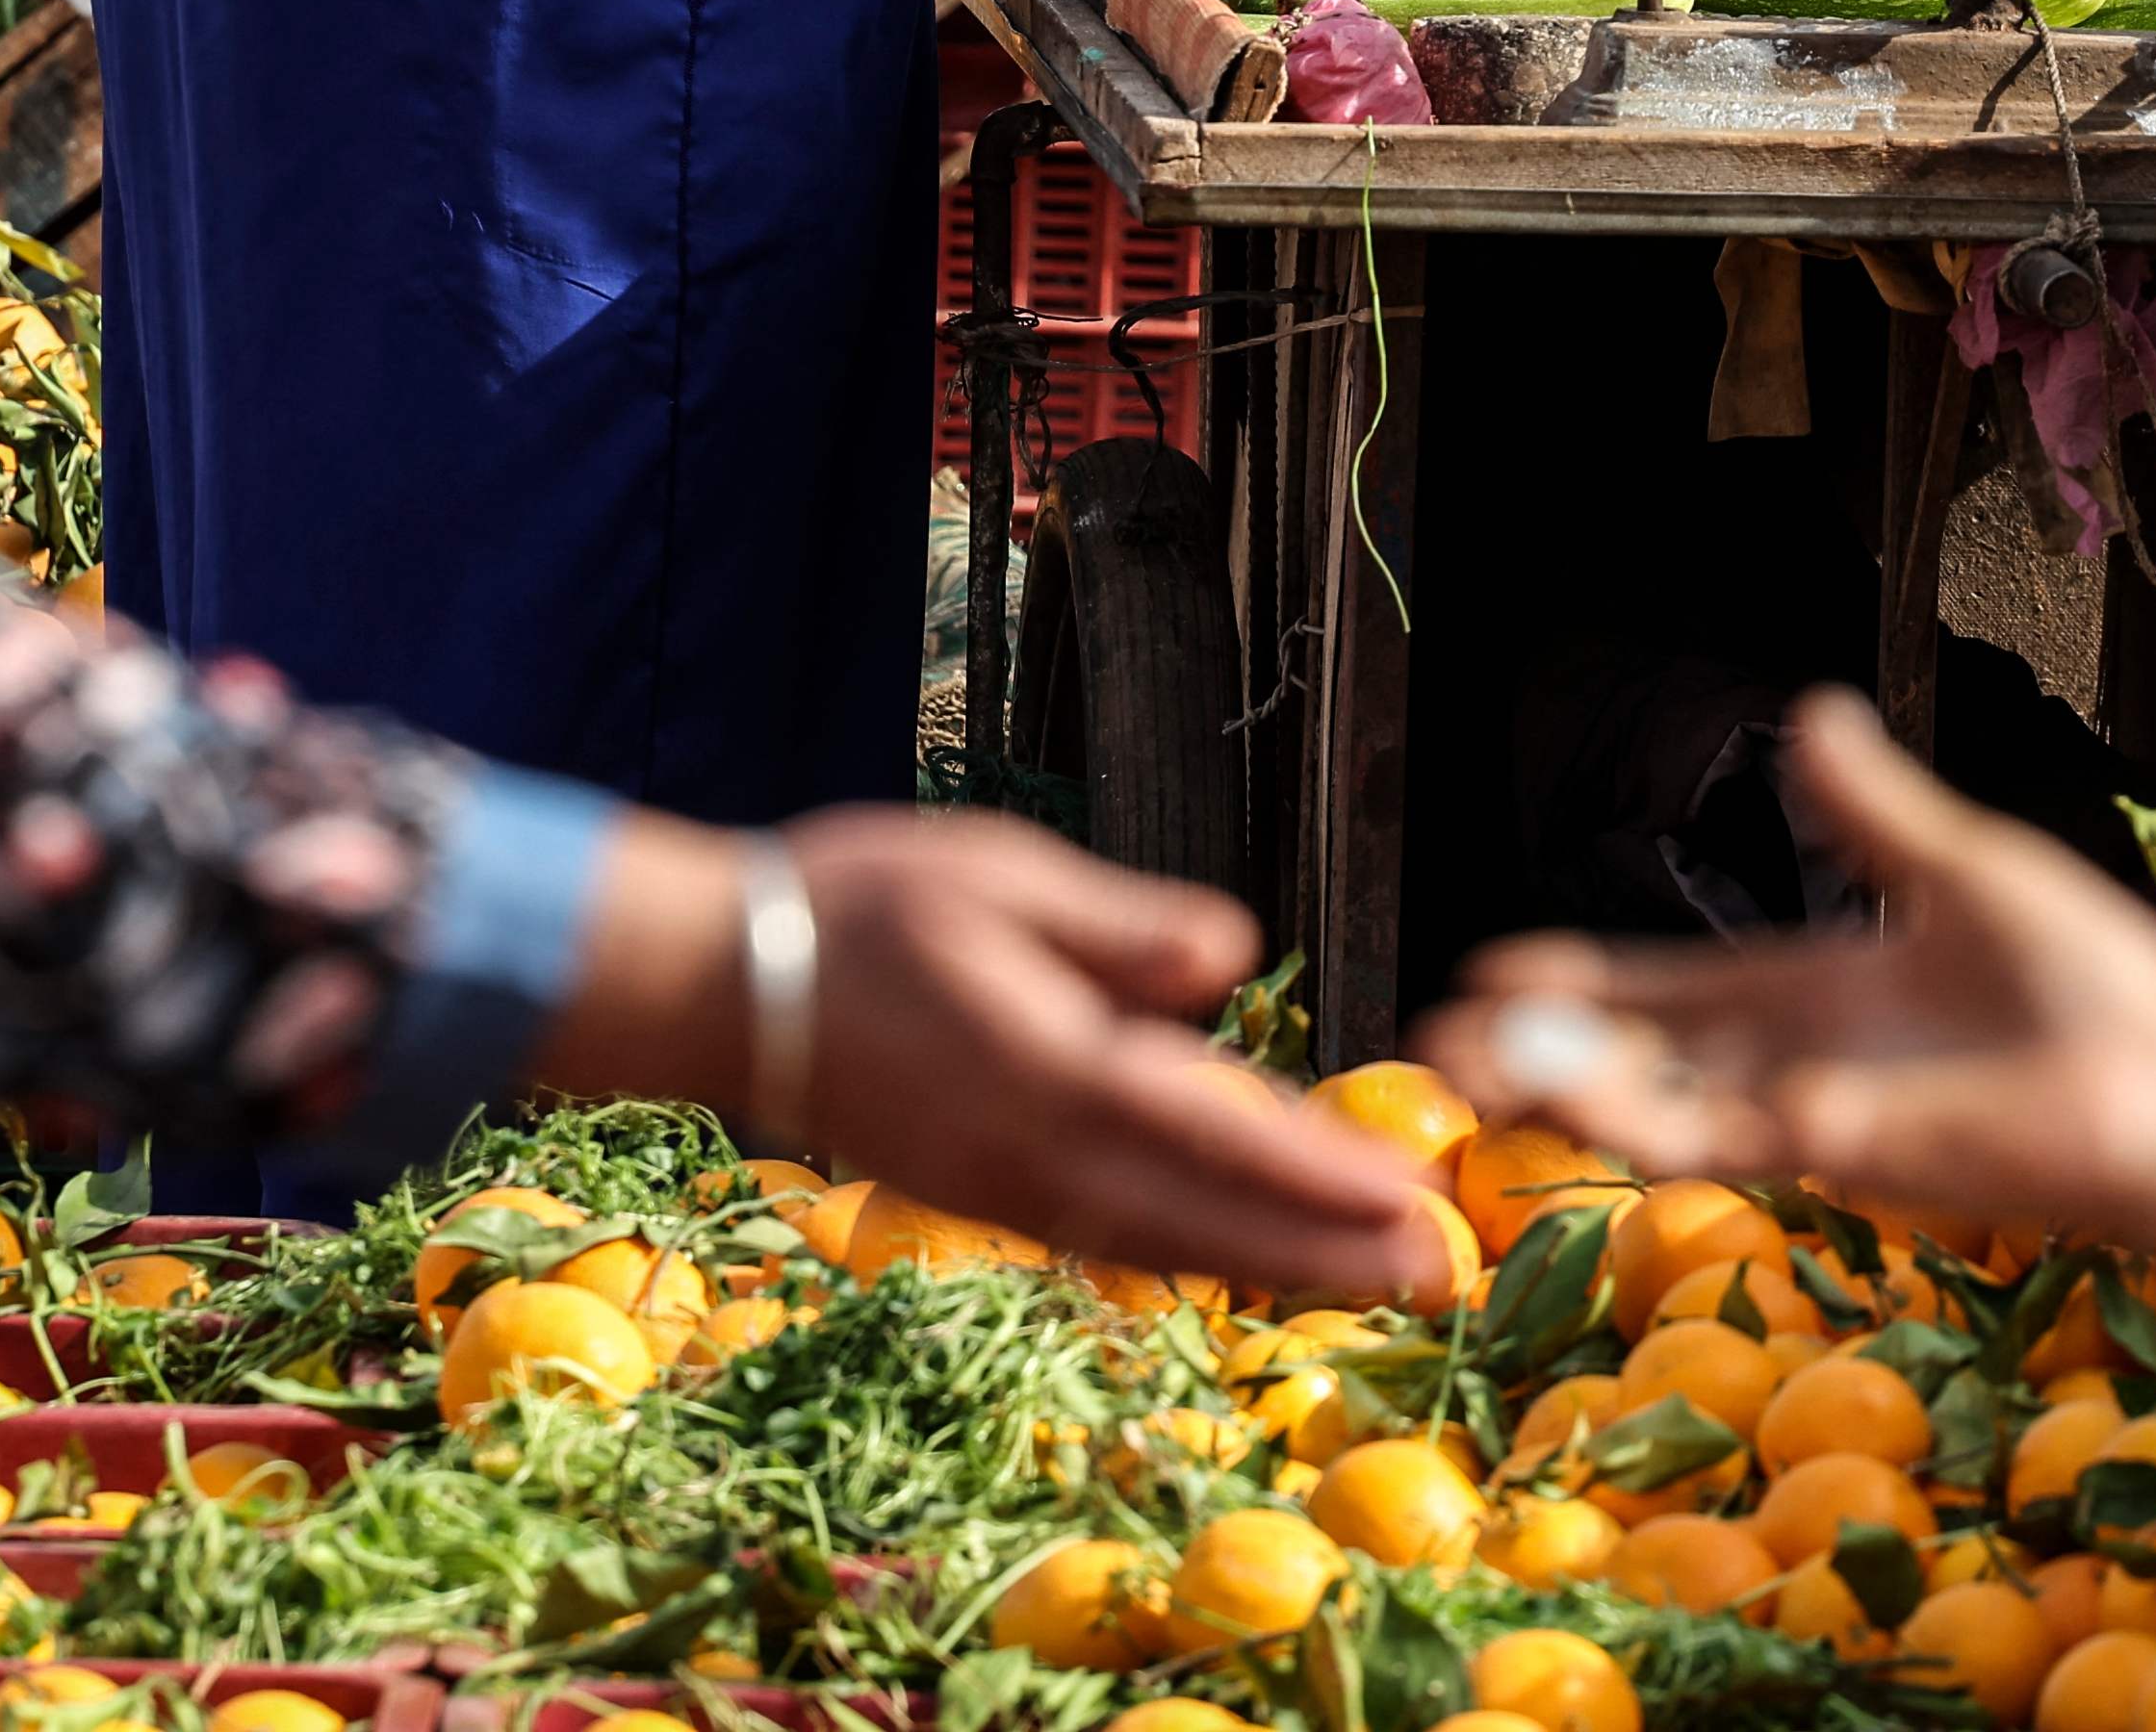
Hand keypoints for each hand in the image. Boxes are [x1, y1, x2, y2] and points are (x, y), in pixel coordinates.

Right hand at [539, 806, 1447, 1298]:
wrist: (720, 983)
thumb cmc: (859, 905)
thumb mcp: (995, 874)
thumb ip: (1117, 928)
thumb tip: (1231, 957)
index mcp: (1045, 1066)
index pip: (1210, 1131)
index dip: (1314, 1174)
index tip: (1408, 1202)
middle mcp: (1028, 1153)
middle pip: (1202, 1218)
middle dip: (1322, 1251)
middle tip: (1435, 1277)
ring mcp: (997, 1191)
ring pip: (1159, 1244)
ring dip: (1268, 1267)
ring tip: (1368, 1280)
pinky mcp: (974, 1198)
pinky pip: (1103, 1242)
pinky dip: (1185, 1257)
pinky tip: (1239, 1261)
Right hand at [1427, 693, 2155, 1244]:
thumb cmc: (2097, 989)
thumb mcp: (1963, 870)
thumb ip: (1874, 812)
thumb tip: (1813, 713)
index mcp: (1819, 998)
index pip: (1670, 993)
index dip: (1579, 988)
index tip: (1488, 975)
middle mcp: (1807, 1070)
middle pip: (1643, 1064)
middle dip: (1542, 1058)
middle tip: (1440, 1045)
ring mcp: (1832, 1123)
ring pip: (1671, 1114)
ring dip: (1578, 1098)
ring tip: (1483, 1078)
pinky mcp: (1872, 1159)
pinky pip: (1755, 1143)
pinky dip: (1687, 1122)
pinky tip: (1612, 1106)